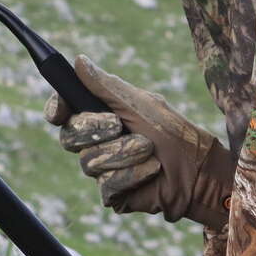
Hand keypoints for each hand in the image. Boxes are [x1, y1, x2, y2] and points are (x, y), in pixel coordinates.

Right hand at [43, 55, 233, 230]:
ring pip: (88, 162)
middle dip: (95, 129)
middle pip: (69, 136)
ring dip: (122, 153)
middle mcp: (96, 143)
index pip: (64, 111)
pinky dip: (132, 175)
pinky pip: (106, 185)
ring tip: (149, 149)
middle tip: (118, 125)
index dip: (56, 108)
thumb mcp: (140, 104)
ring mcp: (102, 169)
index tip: (60, 109)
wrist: (198, 169)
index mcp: (100, 115)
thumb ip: (107, 86)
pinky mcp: (112, 194)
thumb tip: (79, 61)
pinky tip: (151, 170)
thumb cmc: (173, 132)